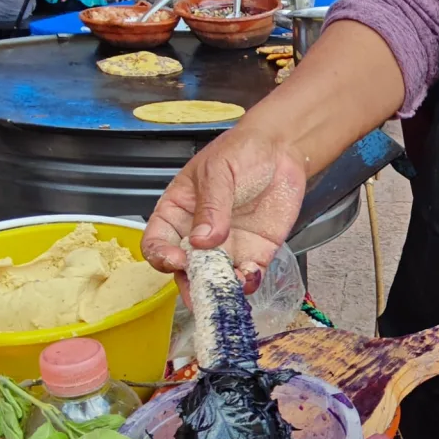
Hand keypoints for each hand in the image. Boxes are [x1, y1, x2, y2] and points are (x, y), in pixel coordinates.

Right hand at [142, 126, 306, 301]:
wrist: (281, 149)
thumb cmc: (241, 152)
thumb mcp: (218, 171)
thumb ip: (210, 206)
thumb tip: (201, 240)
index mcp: (177, 212)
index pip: (157, 241)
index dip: (160, 255)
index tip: (176, 259)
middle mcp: (198, 236)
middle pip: (184, 270)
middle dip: (190, 283)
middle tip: (202, 289)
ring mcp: (226, 247)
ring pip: (215, 279)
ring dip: (220, 288)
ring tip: (229, 287)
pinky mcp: (254, 252)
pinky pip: (247, 276)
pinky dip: (248, 283)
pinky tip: (250, 275)